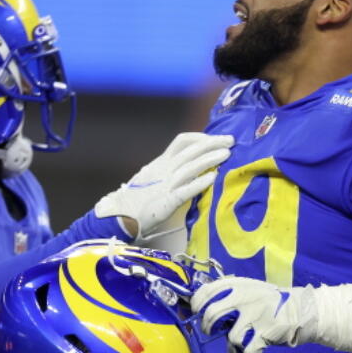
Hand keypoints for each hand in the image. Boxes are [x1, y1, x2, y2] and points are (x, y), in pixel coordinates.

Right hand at [95, 132, 232, 239]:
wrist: (121, 216)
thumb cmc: (139, 199)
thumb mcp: (154, 177)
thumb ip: (171, 169)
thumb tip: (192, 164)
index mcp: (162, 162)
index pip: (182, 141)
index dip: (200, 137)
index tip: (215, 138)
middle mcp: (165, 170)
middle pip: (191, 151)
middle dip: (212, 144)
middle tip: (231, 140)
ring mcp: (165, 185)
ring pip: (190, 167)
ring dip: (209, 159)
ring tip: (227, 154)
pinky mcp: (167, 202)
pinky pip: (185, 191)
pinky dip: (199, 183)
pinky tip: (213, 178)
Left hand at [191, 276, 313, 352]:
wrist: (301, 309)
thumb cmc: (270, 300)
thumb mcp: (249, 288)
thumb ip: (229, 293)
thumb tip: (201, 303)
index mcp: (238, 285)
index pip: (205, 292)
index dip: (196, 304)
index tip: (197, 312)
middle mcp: (244, 298)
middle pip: (211, 314)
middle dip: (207, 327)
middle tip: (210, 331)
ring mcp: (255, 316)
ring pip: (231, 336)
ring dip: (234, 341)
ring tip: (242, 339)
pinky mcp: (265, 333)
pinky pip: (247, 350)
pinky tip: (252, 352)